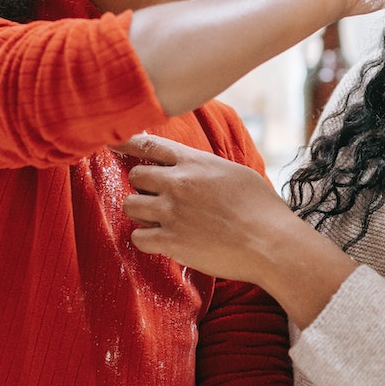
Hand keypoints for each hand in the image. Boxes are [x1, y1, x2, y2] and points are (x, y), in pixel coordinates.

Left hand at [117, 135, 288, 284]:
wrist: (270, 243)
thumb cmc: (263, 210)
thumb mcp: (237, 174)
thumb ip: (208, 168)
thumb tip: (194, 169)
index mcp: (196, 162)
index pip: (149, 144)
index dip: (126, 142)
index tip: (113, 143)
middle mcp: (178, 183)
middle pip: (135, 176)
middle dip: (144, 187)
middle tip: (161, 198)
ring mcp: (171, 212)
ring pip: (131, 205)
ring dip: (143, 213)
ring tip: (164, 221)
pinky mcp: (170, 241)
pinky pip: (138, 237)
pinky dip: (148, 239)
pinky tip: (165, 241)